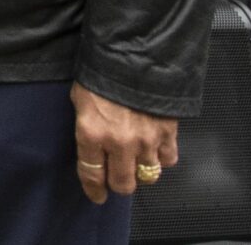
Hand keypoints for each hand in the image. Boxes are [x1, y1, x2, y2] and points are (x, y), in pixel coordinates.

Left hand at [71, 82, 180, 202]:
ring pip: (147, 176)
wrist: (135, 55)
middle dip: (119, 185)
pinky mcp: (168, 133)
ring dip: (142, 172)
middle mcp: (119, 143)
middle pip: (123, 184)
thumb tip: (91, 143)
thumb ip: (87, 126)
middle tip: (118, 179)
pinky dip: (163, 158)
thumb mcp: (81, 98)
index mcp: (92, 133)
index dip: (94, 190)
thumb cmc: (103, 73)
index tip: (97, 196)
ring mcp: (146, 140)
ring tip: (137, 162)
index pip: (91, 174)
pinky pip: (169, 160)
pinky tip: (156, 150)